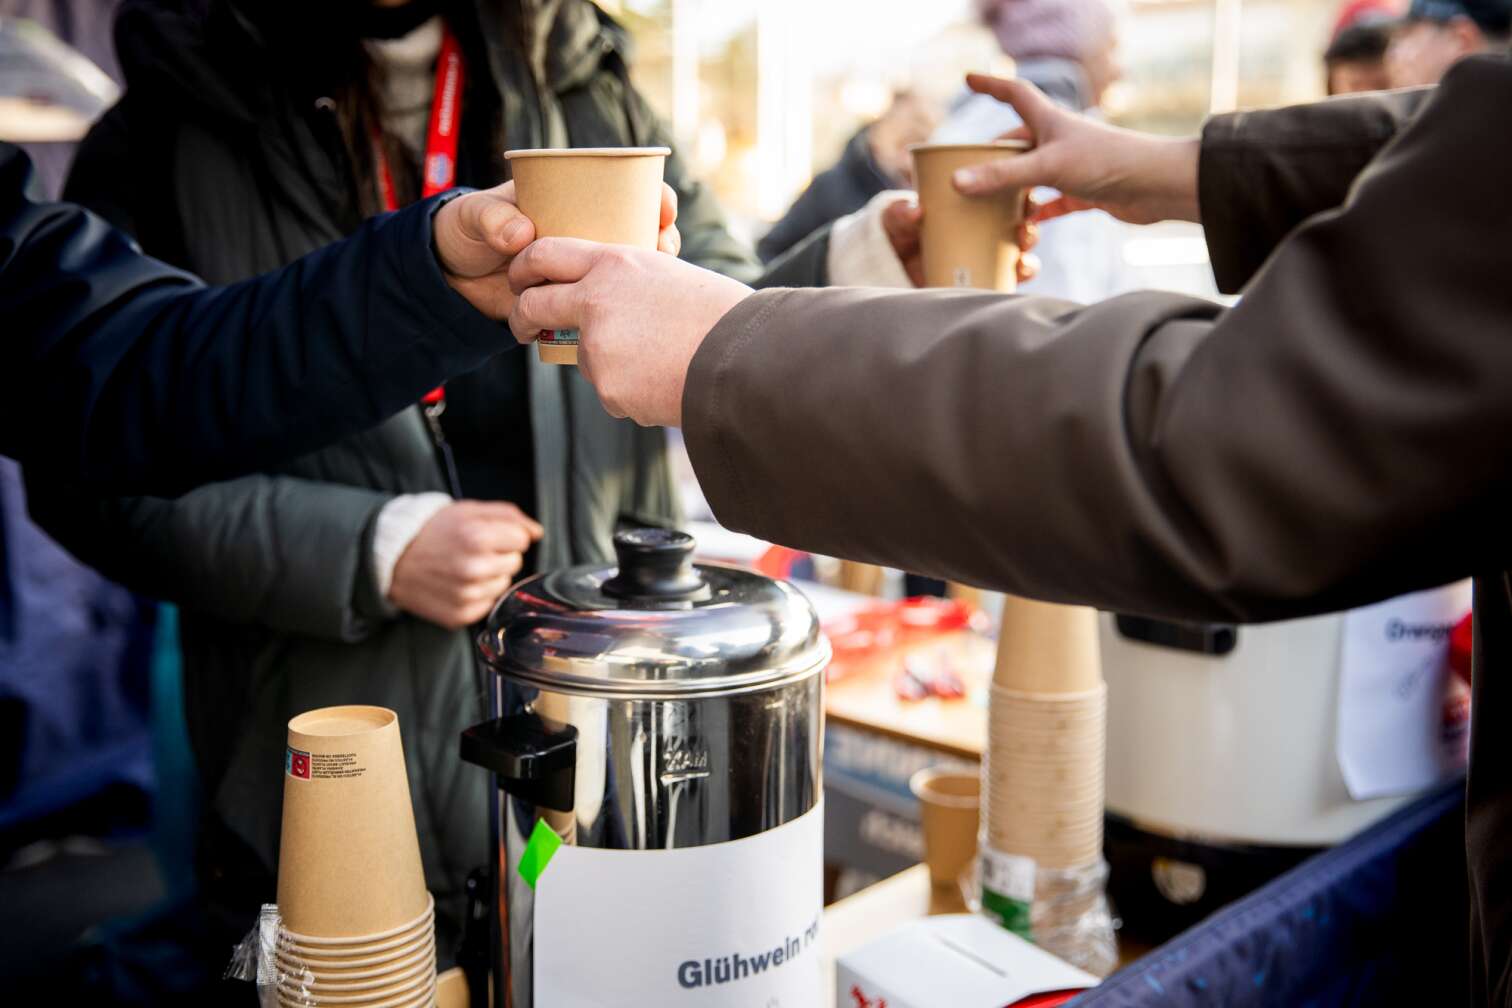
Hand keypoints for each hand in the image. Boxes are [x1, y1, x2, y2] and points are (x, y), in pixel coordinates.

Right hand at [388, 500, 542, 628]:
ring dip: (490, 576)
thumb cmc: (434, 531)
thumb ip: (509, 515)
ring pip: (504, 585)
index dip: (506, 536)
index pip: (522, 540)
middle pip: (515, 563)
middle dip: (499, 555)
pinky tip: (457, 584)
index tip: (487, 536)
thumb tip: (537, 532)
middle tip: (472, 551)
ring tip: (464, 567)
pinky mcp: (459, 615)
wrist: (392, 560)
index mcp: (477, 537)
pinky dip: (477, 595)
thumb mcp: (469, 510)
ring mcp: (466, 595)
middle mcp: (473, 568)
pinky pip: (488, 605)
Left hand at [434, 182, 682, 318]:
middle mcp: (587, 236)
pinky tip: (635, 323)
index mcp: (571, 203)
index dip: (652, 196)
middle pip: (640, 238)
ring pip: (630, 279)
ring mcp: (587, 275)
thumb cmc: (467, 234)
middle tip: (667, 250)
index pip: (626, 192)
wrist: (454, 280)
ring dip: (645, 286)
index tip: (663, 207)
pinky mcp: (579, 308)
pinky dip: (620, 318)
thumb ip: (493, 220)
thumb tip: (520, 235)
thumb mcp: (476, 217)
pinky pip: (608, 312)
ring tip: (658, 290)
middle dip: (660, 243)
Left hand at [507, 239, 752, 427]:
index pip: (546, 253)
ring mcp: (597, 346)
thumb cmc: (723, 315)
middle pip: (534, 306)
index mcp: (614, 263)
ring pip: (585, 356)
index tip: (520, 279)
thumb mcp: (671, 278)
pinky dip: (635, 391)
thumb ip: (631, 286)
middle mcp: (596, 300)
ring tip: (663, 361)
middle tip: (523, 325)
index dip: (525, 266)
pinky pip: (612, 391)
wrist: (746, 360)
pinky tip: (669, 382)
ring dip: (610, 362)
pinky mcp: (607, 387)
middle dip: (521, 317)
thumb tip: (610, 306)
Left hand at [881, 195, 1041, 287]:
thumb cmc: (892, 231)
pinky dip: (1012, 284)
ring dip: (1027, 261)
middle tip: (1024, 232)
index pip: (1006, 199)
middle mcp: (983, 235)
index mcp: (972, 208)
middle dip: (1030, 232)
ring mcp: (981, 262)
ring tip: (1021, 262)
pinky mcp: (975, 286)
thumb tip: (916, 211)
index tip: (1027, 198)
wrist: (882, 264)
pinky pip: (1002, 286)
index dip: (1023, 198)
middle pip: (1019, 231)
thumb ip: (899, 213)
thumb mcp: (894, 218)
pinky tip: (1013, 282)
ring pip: (1017, 261)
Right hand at [951, 74, 1200, 226]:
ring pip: (1033, 175)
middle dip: (994, 153)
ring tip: (990, 204)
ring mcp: (1072, 167)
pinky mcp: (1085, 192)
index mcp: (1050, 121)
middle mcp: (1059, 140)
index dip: (990, 85)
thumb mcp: (1047, 167)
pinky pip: (1053, 203)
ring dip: (1013, 190)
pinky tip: (1026, 226)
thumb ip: (1002, 176)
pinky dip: (1038, 214)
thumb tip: (957, 182)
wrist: (1156, 185)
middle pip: (1018, 141)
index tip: (969, 80)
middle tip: (969, 166)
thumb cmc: (1106, 162)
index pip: (1014, 94)